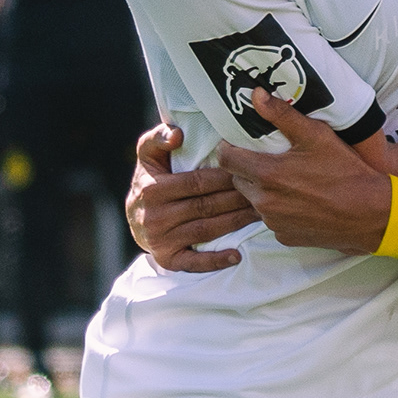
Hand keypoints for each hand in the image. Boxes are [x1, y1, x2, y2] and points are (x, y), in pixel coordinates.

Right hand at [125, 121, 252, 272]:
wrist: (133, 218)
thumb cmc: (150, 179)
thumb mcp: (147, 155)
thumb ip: (158, 138)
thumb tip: (177, 134)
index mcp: (153, 189)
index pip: (197, 182)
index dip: (224, 178)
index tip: (248, 172)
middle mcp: (155, 216)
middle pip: (205, 206)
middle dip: (237, 199)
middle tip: (264, 193)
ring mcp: (161, 240)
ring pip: (206, 230)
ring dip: (235, 223)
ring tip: (260, 214)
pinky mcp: (167, 259)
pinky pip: (193, 263)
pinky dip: (215, 261)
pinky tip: (237, 255)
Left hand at [214, 94, 393, 253]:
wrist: (371, 214)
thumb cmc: (346, 172)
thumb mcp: (317, 136)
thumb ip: (282, 115)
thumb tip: (256, 95)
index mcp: (267, 174)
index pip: (226, 160)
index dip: (228, 149)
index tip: (238, 144)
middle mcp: (264, 202)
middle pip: (238, 180)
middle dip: (247, 169)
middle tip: (268, 159)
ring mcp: (273, 222)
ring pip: (255, 201)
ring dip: (263, 190)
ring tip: (288, 180)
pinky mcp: (285, 237)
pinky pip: (272, 219)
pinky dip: (279, 209)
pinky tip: (300, 201)